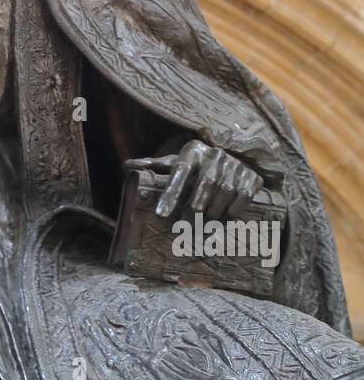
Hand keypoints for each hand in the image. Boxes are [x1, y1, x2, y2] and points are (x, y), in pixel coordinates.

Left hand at [126, 141, 263, 219]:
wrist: (233, 157)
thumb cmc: (196, 165)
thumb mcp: (176, 162)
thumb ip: (155, 166)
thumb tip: (127, 166)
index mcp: (192, 150)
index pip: (180, 171)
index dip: (171, 194)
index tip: (161, 215)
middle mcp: (215, 154)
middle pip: (204, 183)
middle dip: (193, 208)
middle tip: (183, 228)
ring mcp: (236, 164)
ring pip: (224, 191)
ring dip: (212, 213)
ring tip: (201, 229)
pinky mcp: (252, 176)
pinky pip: (243, 196)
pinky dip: (232, 211)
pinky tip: (222, 221)